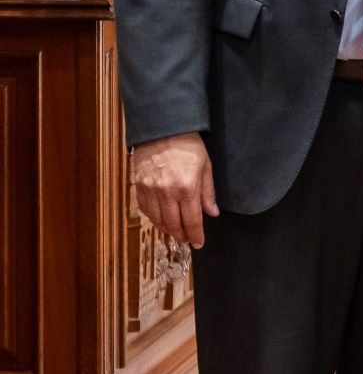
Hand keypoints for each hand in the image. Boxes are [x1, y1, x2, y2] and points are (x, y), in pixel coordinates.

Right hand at [131, 132, 218, 247]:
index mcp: (187, 187)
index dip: (196, 235)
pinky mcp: (139, 186)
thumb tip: (212, 213)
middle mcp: (167, 192)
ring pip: (158, 220)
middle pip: (173, 224)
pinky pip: (145, 210)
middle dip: (181, 235)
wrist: (162, 129)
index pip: (192, 220)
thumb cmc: (188, 145)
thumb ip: (208, 193)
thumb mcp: (206, 167)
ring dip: (167, 229)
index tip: (198, 243)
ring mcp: (151, 190)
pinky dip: (154, 218)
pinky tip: (161, 220)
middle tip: (187, 240)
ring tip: (176, 232)